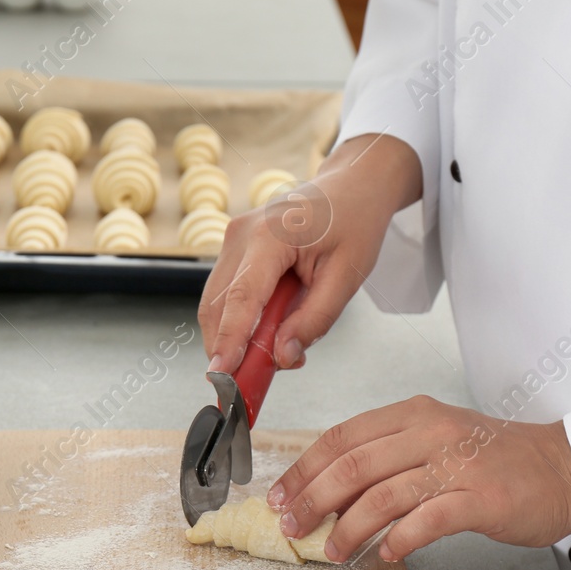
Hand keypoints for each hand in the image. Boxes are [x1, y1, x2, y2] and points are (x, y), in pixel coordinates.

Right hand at [198, 132, 420, 373]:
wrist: (352, 185)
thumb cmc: (354, 222)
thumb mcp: (347, 276)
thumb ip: (314, 319)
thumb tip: (282, 356)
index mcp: (270, 236)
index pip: (241, 299)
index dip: (229, 341)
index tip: (222, 374)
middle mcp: (240, 235)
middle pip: (218, 307)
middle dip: (229, 349)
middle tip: (251, 384)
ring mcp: (231, 240)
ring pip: (216, 305)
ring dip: (233, 338)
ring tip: (268, 357)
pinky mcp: (233, 250)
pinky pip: (225, 296)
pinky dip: (238, 322)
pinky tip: (266, 333)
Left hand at [269, 396, 570, 562]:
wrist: (566, 467)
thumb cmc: (496, 459)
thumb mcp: (435, 439)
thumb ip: (387, 457)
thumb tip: (330, 490)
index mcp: (413, 414)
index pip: (341, 437)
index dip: (303, 468)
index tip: (280, 495)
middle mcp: (431, 433)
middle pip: (352, 467)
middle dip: (312, 501)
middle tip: (293, 527)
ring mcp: (457, 465)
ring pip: (381, 497)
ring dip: (347, 529)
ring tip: (333, 551)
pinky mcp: (481, 499)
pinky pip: (426, 522)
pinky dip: (398, 541)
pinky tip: (384, 554)